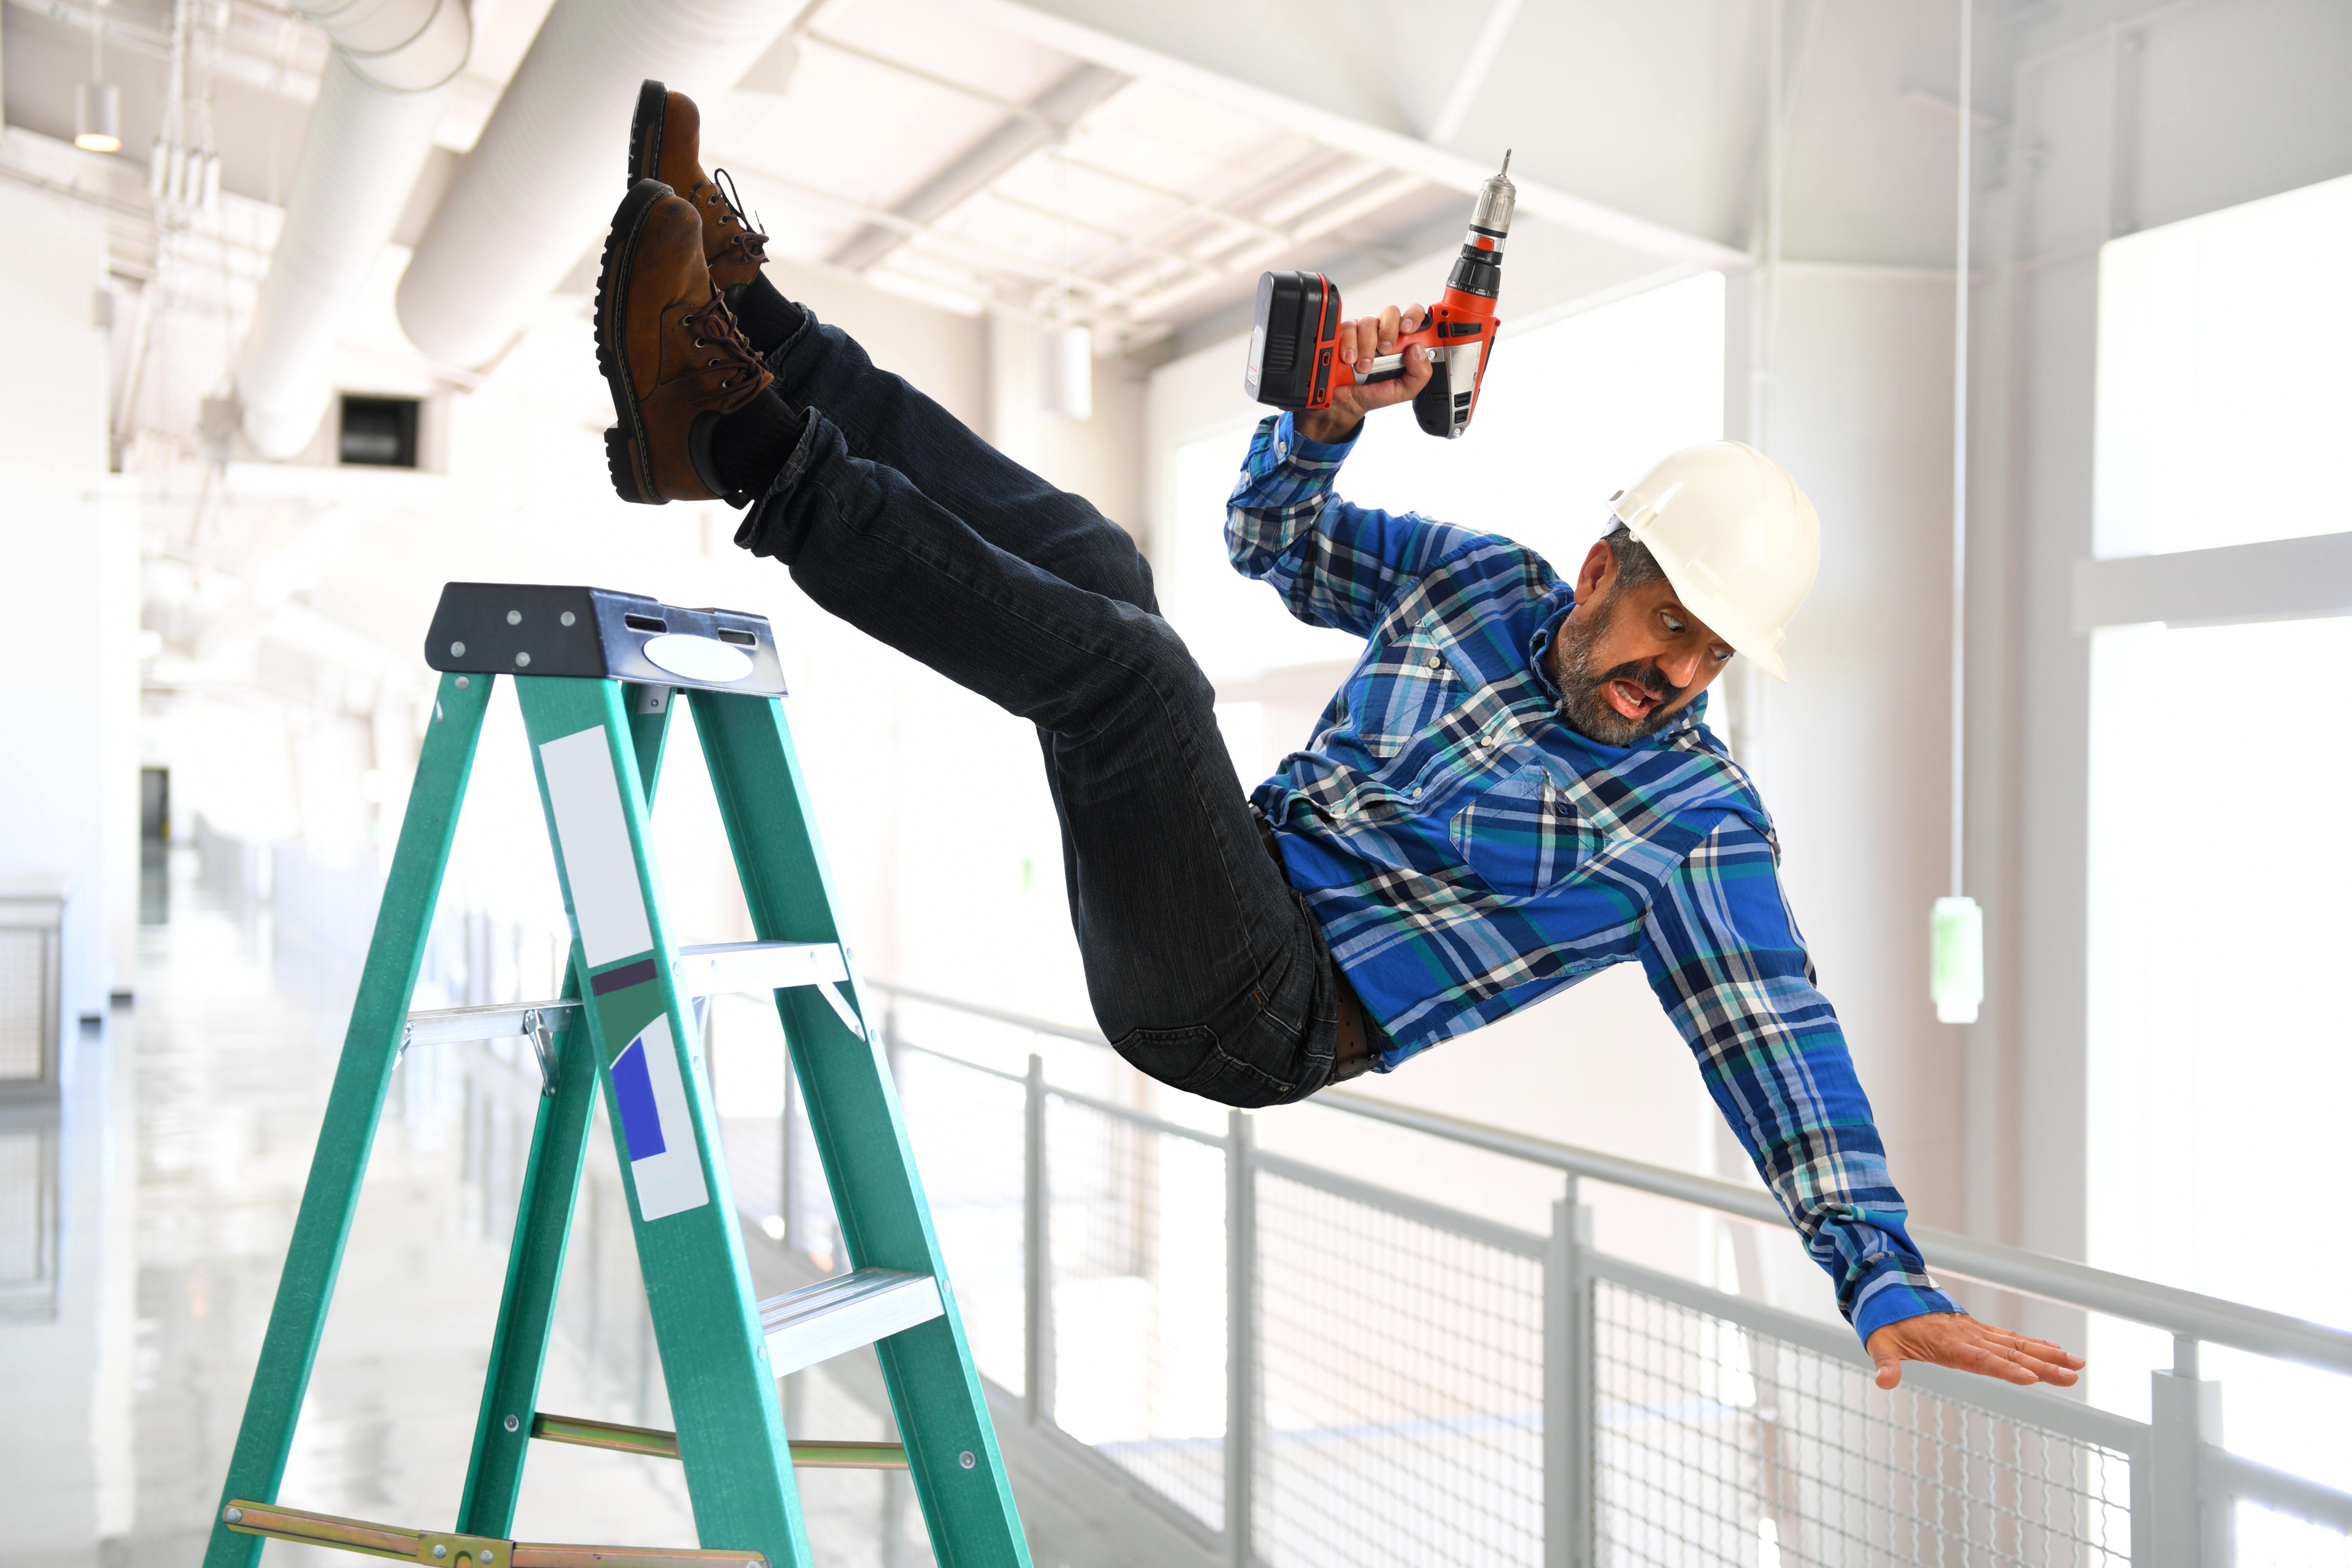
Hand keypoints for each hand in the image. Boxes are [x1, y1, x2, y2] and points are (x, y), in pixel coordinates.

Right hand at [1293, 303, 1434, 444]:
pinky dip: (1349, 344)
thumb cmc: (1375, 392)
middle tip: (1385, 350)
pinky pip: (1348, 328)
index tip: (1409, 329)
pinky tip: (1349, 359)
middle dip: (1388, 331)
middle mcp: (1384, 332)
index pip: (1413, 317)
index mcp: (1403, 342)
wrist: (1347, 403)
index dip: (1413, 317)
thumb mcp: (1405, 390)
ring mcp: (1364, 331)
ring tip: (1364, 367)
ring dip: (1367, 346)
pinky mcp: (1345, 333)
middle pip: (1391, 313)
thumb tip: (1418, 350)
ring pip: (1369, 322)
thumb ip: (1420, 374)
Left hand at [1865, 1313, 2084, 1389]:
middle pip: (2010, 1353)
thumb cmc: (1886, 1323)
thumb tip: (1884, 1382)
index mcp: (1948, 1344)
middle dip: (2043, 1366)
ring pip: (2017, 1345)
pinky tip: (2055, 1350)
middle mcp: (1968, 1337)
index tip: (2031, 1378)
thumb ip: (1885, 1364)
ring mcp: (1976, 1332)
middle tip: (2073, 1375)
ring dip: (2048, 1356)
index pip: (1981, 1360)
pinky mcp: (1978, 1331)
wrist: (1888, 1293)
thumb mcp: (1880, 1344)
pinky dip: (2034, 1344)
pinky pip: (2010, 1338)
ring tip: (2077, 1365)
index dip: (2005, 1369)